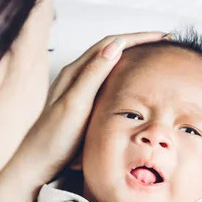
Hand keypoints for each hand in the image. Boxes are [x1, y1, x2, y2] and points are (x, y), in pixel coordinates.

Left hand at [15, 31, 166, 183]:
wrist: (37, 164)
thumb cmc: (54, 138)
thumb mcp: (75, 106)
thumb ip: (93, 76)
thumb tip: (115, 46)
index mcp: (74, 73)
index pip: (111, 44)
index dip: (138, 37)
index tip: (163, 37)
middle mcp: (74, 77)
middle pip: (110, 49)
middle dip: (137, 42)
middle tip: (164, 44)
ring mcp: (76, 90)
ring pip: (108, 64)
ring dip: (130, 56)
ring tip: (153, 58)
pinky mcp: (79, 104)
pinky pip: (105, 81)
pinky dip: (122, 74)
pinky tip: (132, 85)